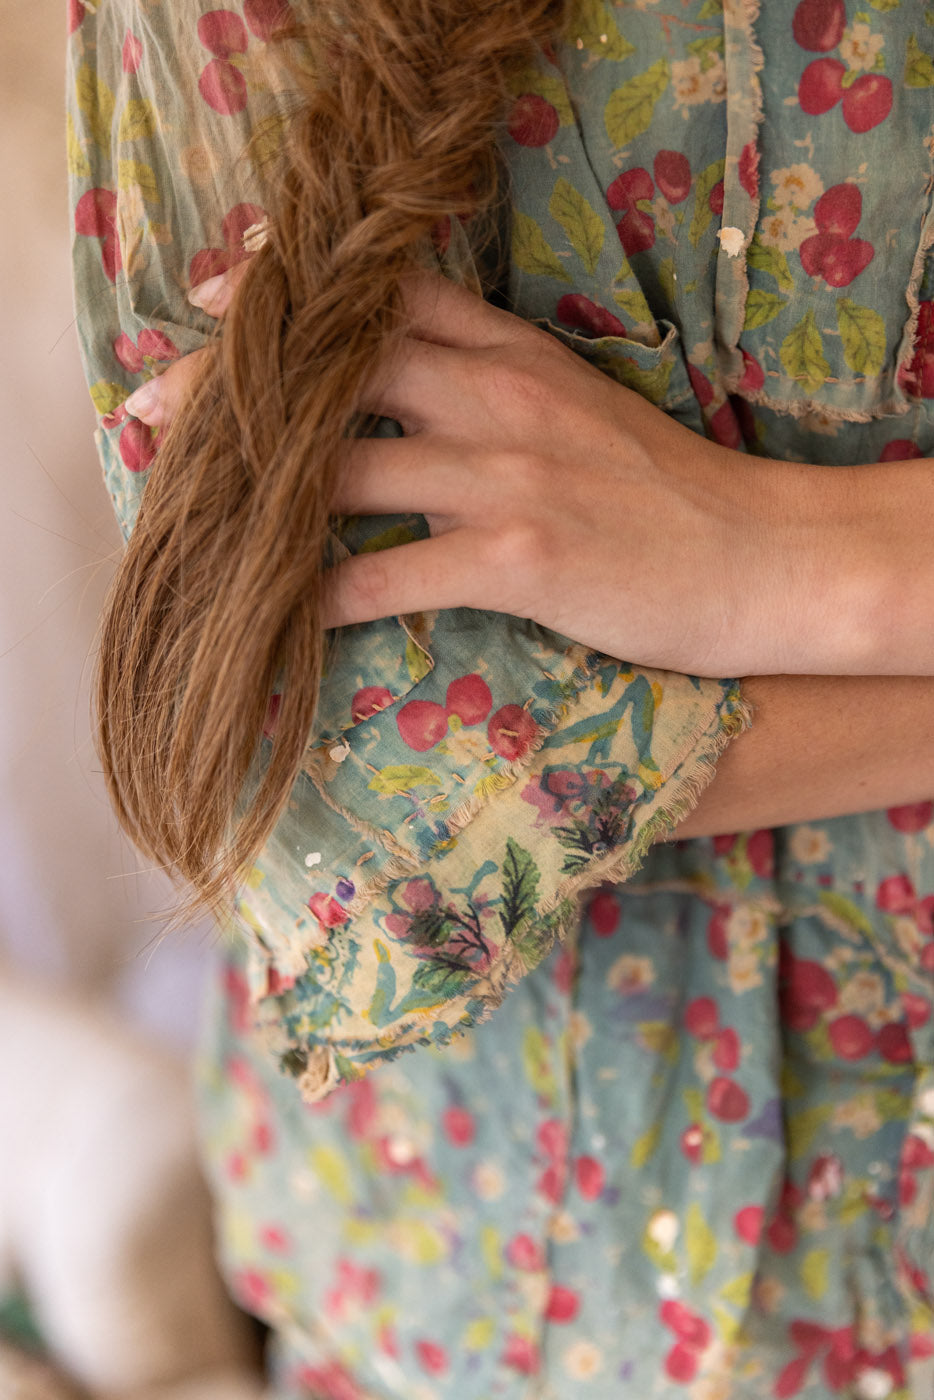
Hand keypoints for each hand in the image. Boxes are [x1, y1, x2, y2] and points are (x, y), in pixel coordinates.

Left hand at [126, 270, 931, 678]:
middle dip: (235, 392)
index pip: (385, 298)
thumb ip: (492, 379)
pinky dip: (322, 598)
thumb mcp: (578, 402)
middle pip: (338, 371)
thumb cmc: (664, 491)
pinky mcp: (521, 557)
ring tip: (189, 523)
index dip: (292, 297)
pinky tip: (278, 618)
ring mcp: (508, 474)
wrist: (758, 556)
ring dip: (256, 498)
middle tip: (152, 416)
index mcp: (512, 352)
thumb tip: (402, 397)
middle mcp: (498, 395)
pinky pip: (389, 573)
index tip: (214, 307)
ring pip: (344, 468)